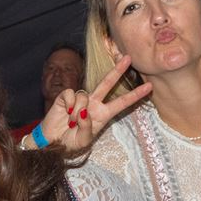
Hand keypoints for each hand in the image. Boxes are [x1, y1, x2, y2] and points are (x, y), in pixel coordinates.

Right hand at [32, 55, 152, 152]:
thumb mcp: (83, 141)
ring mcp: (80, 99)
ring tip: (71, 123)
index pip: (122, 103)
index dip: (135, 95)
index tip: (149, 87)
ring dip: (77, 111)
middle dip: (118, 70)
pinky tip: (65, 113)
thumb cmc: (69, 143)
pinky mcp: (66, 97)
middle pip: (108, 84)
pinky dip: (68, 104)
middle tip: (128, 58)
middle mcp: (93, 104)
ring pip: (85, 94)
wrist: (51, 142)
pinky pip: (71, 94)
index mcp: (102, 115)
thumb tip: (85, 111)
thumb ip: (87, 127)